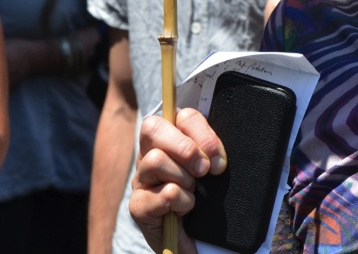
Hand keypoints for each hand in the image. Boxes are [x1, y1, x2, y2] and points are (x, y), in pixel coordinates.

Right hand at [129, 107, 227, 253]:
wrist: (196, 241)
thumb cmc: (205, 201)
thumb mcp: (212, 172)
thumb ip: (212, 154)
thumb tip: (216, 159)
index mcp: (172, 139)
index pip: (183, 116)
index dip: (203, 134)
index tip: (219, 161)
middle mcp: (150, 154)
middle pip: (153, 128)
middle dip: (185, 149)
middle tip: (204, 171)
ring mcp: (141, 179)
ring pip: (155, 160)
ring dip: (183, 179)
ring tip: (191, 193)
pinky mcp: (138, 205)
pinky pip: (162, 193)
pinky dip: (180, 203)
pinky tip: (182, 211)